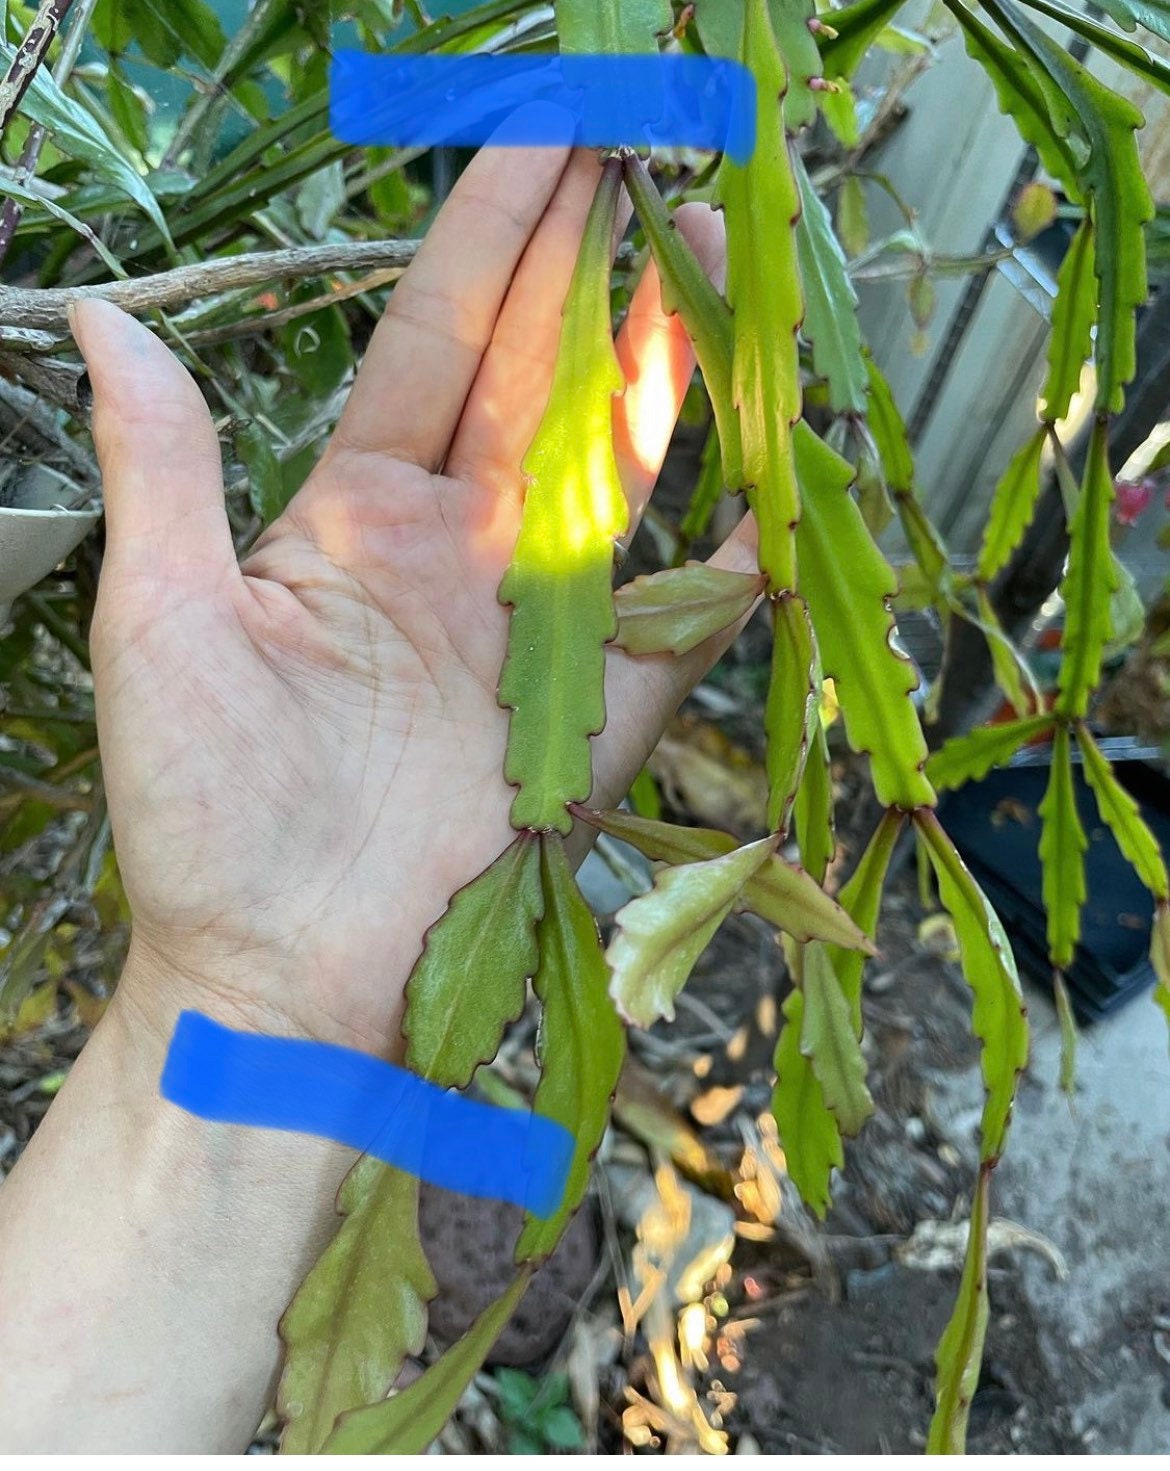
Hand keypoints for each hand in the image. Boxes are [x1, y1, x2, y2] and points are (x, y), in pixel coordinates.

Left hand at [73, 143, 753, 1056]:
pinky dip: (730, 552)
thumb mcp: (160, 619)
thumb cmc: (204, 811)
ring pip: (619, 464)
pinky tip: (774, 472)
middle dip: (593, 262)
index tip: (542, 140)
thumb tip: (103, 314)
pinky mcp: (597, 711)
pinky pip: (679, 615)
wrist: (281, 970)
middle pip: (542, 376)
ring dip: (667, 362)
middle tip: (649, 154)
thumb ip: (163, 465)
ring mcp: (536, 626)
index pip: (440, 340)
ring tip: (712, 254)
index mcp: (358, 516)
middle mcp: (458, 552)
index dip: (493, 236)